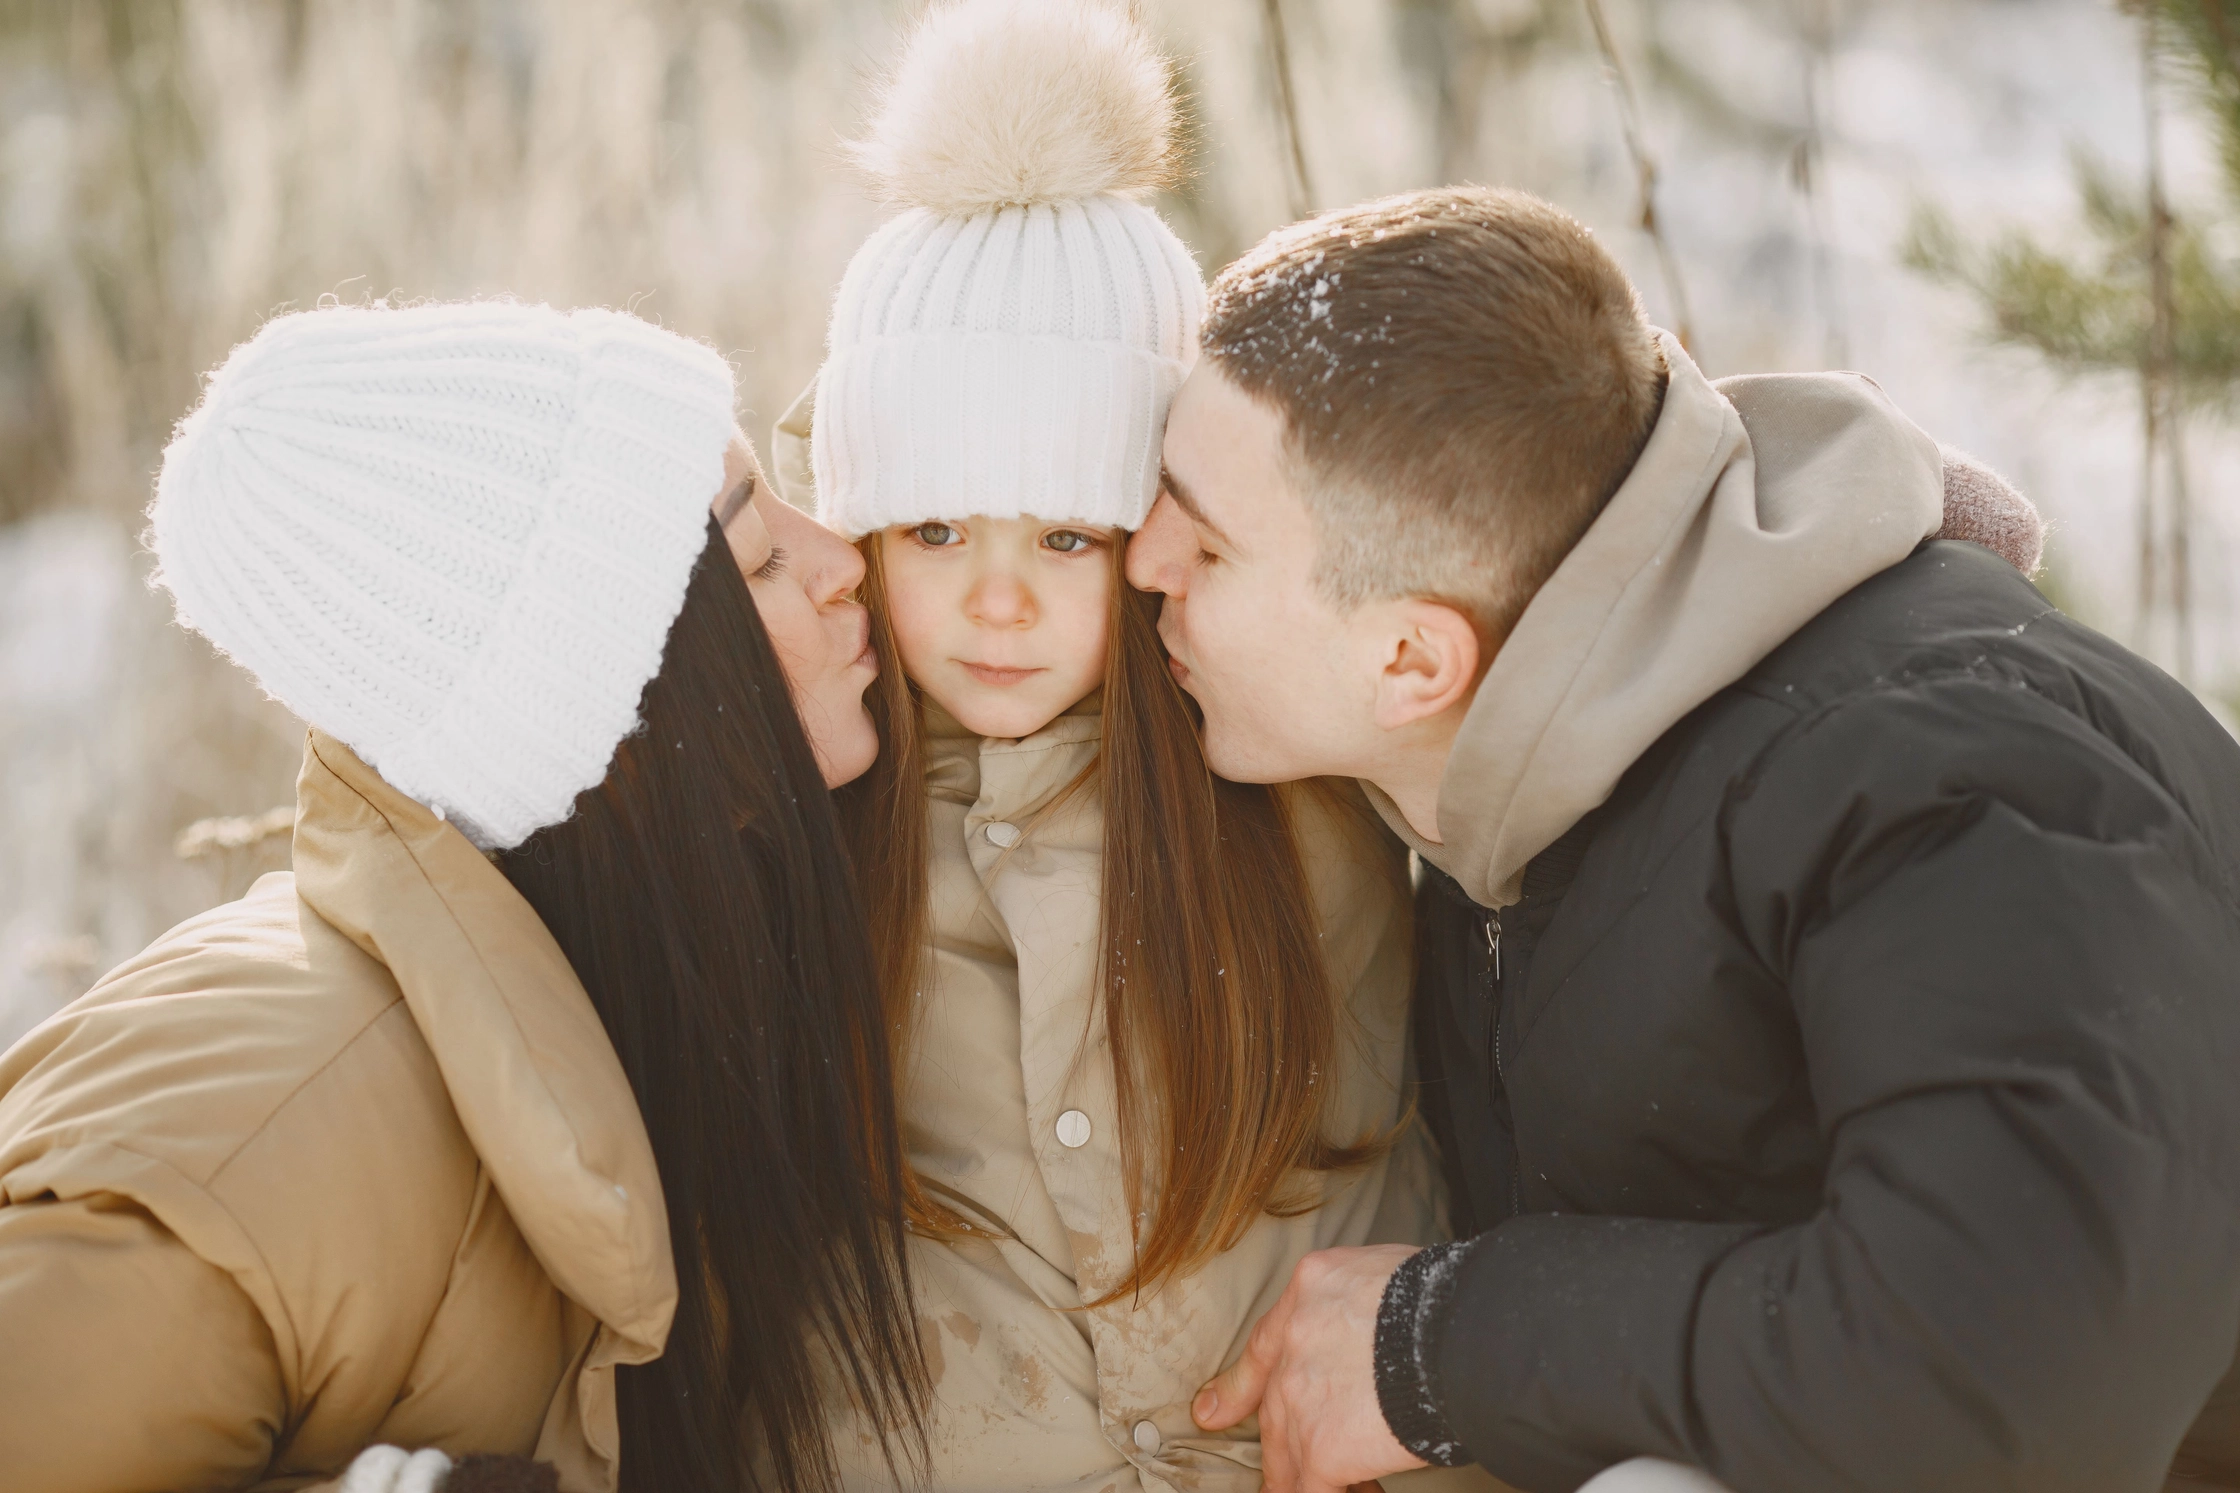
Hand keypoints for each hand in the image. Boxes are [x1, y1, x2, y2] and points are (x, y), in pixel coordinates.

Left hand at [1193, 1244, 1427, 1492]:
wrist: (1458, 1331)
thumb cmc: (1443, 1297)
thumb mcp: (1385, 1269)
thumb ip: (1362, 1302)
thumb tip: (1380, 1332)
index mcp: (1310, 1289)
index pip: (1264, 1346)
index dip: (1237, 1388)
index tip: (1211, 1412)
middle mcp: (1295, 1342)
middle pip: (1275, 1408)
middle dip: (1280, 1445)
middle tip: (1279, 1475)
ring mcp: (1302, 1396)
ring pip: (1288, 1453)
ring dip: (1301, 1478)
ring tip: (1311, 1488)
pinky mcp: (1324, 1447)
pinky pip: (1311, 1488)